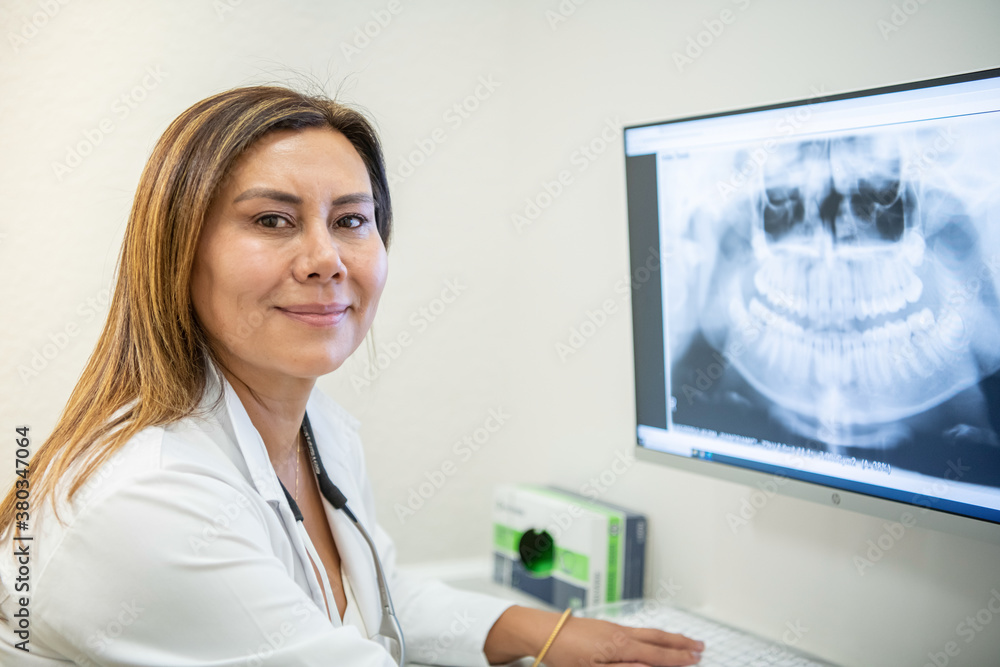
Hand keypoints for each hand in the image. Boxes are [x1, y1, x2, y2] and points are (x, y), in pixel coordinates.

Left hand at [542, 616, 703, 666]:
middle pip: (658, 638)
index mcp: (620, 646)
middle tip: (700, 646)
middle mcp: (621, 633)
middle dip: (681, 643)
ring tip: (684, 640)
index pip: (657, 655)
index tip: (696, 659)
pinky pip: (638, 630)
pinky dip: (653, 634)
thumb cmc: (563, 653)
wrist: (543, 631)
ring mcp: (614, 627)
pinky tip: (653, 638)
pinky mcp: (606, 626)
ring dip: (669, 637)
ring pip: (649, 632)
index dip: (678, 658)